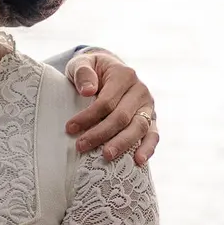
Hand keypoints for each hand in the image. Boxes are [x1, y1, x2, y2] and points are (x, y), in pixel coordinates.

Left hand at [64, 50, 158, 166]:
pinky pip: (153, 134)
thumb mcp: (82, 63)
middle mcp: (140, 90)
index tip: (70, 128)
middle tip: (81, 146)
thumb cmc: (92, 70)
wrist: (109, 71)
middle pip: (122, 116)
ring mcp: (148, 106)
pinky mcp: (152, 119)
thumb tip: (87, 90)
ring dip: (122, 143)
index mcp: (124, 75)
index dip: (88, 116)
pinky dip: (148, 148)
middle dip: (101, 133)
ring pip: (139, 127)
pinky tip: (139, 161)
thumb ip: (83, 72)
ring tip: (107, 156)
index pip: (106, 101)